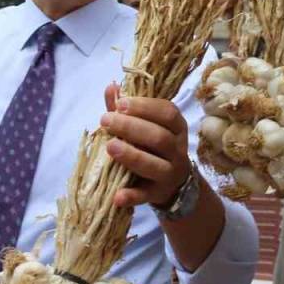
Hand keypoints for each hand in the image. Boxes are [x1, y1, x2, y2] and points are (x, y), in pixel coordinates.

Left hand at [99, 83, 190, 207]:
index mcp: (177, 127)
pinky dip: (132, 196)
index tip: (120, 103)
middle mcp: (177, 150)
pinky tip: (117, 196)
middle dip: (131, 128)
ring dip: (132, 156)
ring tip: (109, 146)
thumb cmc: (154, 145)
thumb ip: (127, 108)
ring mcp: (170, 173)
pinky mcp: (158, 194)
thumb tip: (111, 87)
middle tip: (105, 120)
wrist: (173, 182)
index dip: (144, 107)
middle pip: (159, 137)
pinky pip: (145, 195)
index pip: (167, 113)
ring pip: (155, 165)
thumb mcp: (147, 124)